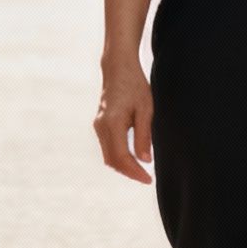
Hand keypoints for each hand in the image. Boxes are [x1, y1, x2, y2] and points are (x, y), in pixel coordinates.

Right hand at [93, 56, 154, 183]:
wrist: (117, 67)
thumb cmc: (134, 85)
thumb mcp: (145, 109)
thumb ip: (144, 135)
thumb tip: (145, 160)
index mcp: (113, 122)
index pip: (122, 156)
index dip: (135, 171)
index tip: (148, 179)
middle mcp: (101, 126)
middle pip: (112, 160)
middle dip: (129, 172)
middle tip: (146, 178)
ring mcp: (98, 125)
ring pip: (108, 156)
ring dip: (123, 166)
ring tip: (141, 171)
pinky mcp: (99, 124)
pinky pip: (107, 147)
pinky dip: (118, 157)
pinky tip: (132, 158)